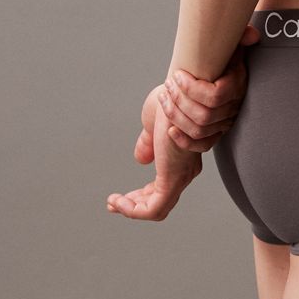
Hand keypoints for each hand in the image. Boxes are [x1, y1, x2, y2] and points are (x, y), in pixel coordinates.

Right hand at [105, 85, 201, 220]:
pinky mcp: (173, 178)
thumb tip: (141, 159)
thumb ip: (148, 143)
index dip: (140, 195)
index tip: (119, 196)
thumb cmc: (172, 99)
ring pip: (158, 209)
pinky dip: (133, 210)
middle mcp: (186, 171)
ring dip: (132, 209)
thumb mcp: (154, 125)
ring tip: (112, 202)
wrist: (181, 89)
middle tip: (113, 203)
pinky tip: (116, 200)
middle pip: (160, 201)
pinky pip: (153, 208)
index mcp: (181, 159)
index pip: (162, 189)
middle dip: (134, 204)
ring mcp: (181, 176)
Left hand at [159, 22, 260, 151]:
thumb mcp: (231, 43)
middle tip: (168, 84)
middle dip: (179, 100)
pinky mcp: (215, 134)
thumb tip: (252, 35)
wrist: (217, 72)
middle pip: (204, 115)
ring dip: (176, 115)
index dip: (193, 88)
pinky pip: (202, 146)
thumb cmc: (222, 56)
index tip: (177, 74)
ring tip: (164, 97)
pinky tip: (170, 129)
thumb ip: (241, 35)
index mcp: (237, 85)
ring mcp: (224, 122)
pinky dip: (184, 141)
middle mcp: (233, 107)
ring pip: (200, 130)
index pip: (216, 96)